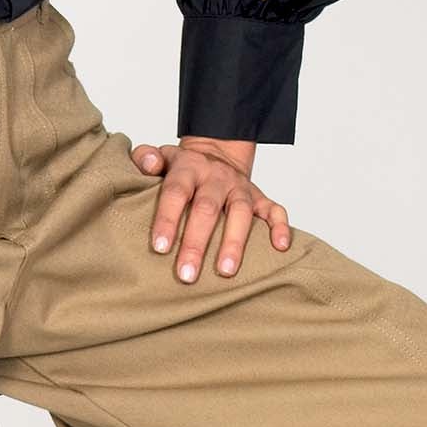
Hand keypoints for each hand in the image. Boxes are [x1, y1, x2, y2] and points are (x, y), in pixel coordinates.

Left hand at [126, 135, 293, 280]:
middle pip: (207, 208)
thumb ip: (146, 157)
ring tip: (226, 271)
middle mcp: (216, 177)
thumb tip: (149, 164)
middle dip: (197, 243)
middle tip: (187, 274)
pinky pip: (274, 209)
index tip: (160, 247)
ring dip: (235, 243)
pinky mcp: (260, 197)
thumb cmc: (183, 167)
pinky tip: (279, 247)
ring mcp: (240, 188)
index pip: (176, 192)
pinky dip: (280, 226)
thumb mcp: (162, 156)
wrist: (218, 152)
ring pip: (241, 213)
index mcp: (189, 168)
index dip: (168, 219)